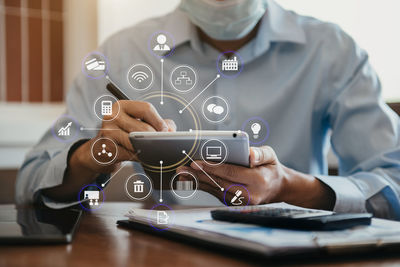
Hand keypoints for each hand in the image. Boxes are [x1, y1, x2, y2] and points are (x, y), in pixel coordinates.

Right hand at [44, 100, 175, 200]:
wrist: (98, 152)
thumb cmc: (123, 135)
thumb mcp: (137, 123)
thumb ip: (157, 123)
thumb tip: (171, 130)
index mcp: (121, 106)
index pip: (146, 108)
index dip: (159, 121)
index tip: (166, 131)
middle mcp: (112, 116)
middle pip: (143, 128)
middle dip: (156, 138)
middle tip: (163, 144)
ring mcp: (107, 132)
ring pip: (137, 142)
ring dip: (148, 148)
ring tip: (152, 150)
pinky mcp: (107, 148)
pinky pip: (130, 154)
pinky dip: (139, 157)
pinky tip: (141, 157)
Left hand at [177, 146, 334, 209]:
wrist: (277, 187)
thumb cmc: (271, 168)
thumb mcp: (270, 156)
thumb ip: (260, 154)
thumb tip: (249, 154)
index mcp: (258, 180)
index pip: (231, 172)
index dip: (212, 168)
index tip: (197, 162)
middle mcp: (250, 194)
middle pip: (220, 183)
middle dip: (200, 175)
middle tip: (183, 168)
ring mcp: (241, 202)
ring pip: (216, 190)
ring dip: (198, 182)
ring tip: (183, 174)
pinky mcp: (234, 203)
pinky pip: (216, 194)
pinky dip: (203, 187)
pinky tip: (191, 180)